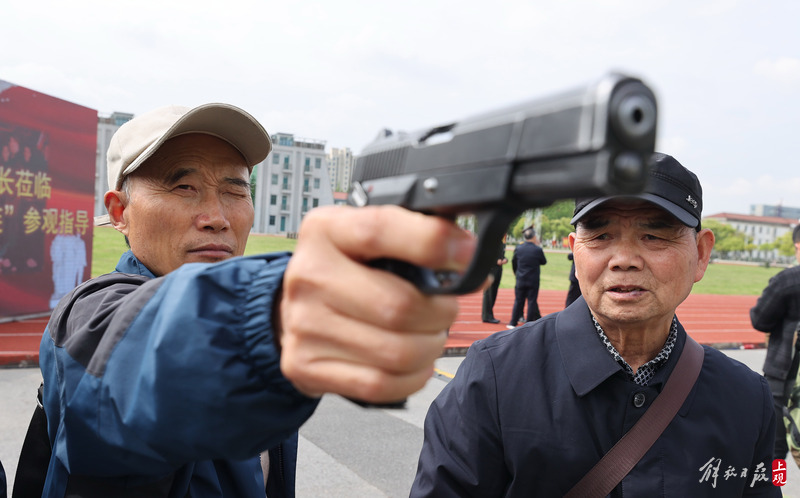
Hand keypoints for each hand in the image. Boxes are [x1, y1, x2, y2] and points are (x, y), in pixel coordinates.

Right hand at [277, 205, 475, 402]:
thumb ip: (412, 237)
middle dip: (441, 312)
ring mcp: (304, 324)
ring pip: (397, 352)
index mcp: (325, 231)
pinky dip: (412, 376)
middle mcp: (309, 274)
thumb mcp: (368, 239)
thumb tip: (468, 256)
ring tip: (428, 334)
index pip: (380, 229)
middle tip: (444, 308)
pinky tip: (413, 361)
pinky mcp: (306, 365)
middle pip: (399, 305)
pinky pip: (380, 384)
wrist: (294, 310)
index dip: (432, 242)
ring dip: (430, 346)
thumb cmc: (346, 271)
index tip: (466, 253)